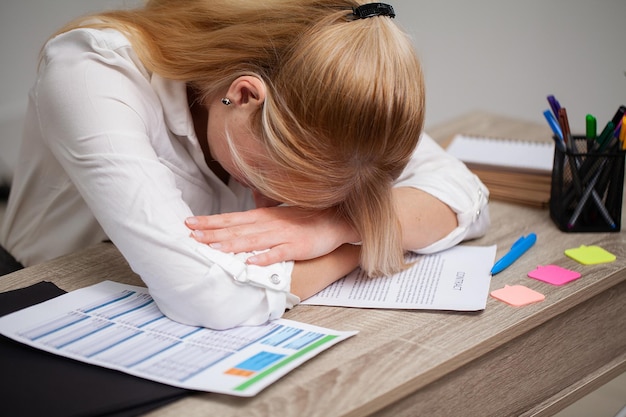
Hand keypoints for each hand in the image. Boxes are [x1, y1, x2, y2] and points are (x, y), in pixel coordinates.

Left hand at [185, 206, 358, 265]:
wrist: (336, 219)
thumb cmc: (307, 218)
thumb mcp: (279, 214)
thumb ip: (259, 216)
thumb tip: (240, 218)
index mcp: (263, 216)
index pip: (232, 219)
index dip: (211, 222)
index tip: (190, 223)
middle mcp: (269, 223)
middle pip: (236, 229)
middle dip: (213, 233)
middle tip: (192, 236)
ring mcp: (282, 235)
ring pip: (253, 240)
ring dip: (232, 244)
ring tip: (214, 249)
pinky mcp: (297, 246)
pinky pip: (279, 253)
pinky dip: (265, 256)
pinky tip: (251, 261)